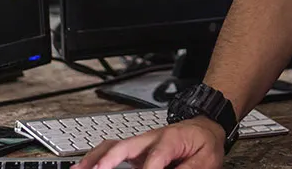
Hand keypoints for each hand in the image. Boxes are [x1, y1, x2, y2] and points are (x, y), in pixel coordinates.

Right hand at [75, 115, 225, 168]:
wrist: (204, 126)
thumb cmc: (203, 143)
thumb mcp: (206, 160)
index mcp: (171, 139)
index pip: (156, 157)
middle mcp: (151, 138)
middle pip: (125, 146)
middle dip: (110, 160)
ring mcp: (140, 143)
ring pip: (112, 145)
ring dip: (95, 158)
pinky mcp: (135, 149)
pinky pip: (111, 150)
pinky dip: (97, 157)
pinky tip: (85, 166)